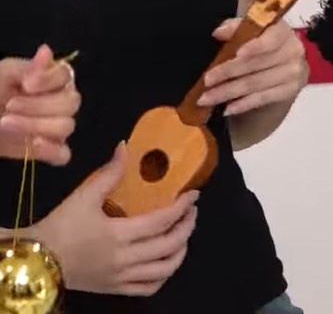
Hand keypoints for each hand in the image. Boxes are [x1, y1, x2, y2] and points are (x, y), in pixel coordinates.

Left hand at [0, 45, 79, 165]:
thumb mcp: (3, 74)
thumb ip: (27, 67)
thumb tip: (47, 51)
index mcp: (50, 80)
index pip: (66, 76)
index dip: (49, 81)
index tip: (26, 85)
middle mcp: (59, 102)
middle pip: (70, 104)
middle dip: (38, 106)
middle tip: (9, 106)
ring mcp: (54, 128)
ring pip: (66, 127)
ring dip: (36, 126)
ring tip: (6, 124)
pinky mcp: (46, 151)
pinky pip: (62, 154)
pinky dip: (50, 149)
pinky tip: (30, 143)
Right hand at [32, 143, 197, 295]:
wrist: (33, 261)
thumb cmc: (58, 228)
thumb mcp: (82, 197)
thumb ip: (108, 174)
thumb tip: (125, 148)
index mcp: (119, 234)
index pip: (162, 220)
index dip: (182, 207)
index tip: (193, 195)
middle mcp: (125, 259)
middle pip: (169, 244)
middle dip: (187, 226)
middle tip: (191, 211)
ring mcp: (121, 277)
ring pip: (164, 270)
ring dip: (180, 252)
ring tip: (183, 236)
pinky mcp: (114, 289)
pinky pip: (147, 288)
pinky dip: (163, 276)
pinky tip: (165, 263)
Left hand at [198, 19, 307, 115]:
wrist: (280, 66)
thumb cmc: (260, 46)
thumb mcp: (249, 33)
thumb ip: (235, 28)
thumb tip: (219, 32)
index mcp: (282, 31)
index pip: (272, 38)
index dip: (256, 46)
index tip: (238, 54)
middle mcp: (292, 51)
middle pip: (258, 63)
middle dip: (229, 72)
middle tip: (207, 80)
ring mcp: (293, 73)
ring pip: (256, 83)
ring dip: (229, 92)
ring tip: (206, 98)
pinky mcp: (289, 91)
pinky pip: (262, 98)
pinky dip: (242, 104)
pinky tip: (226, 109)